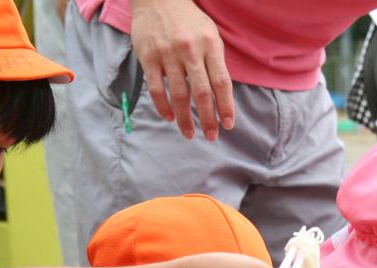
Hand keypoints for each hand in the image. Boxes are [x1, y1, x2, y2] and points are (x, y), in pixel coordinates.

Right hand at [130, 0, 233, 140]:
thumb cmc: (189, 21)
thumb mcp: (210, 35)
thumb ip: (215, 62)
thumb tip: (222, 95)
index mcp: (210, 45)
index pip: (222, 82)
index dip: (226, 106)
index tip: (228, 125)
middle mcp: (190, 50)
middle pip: (202, 92)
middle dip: (208, 118)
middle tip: (211, 137)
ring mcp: (168, 54)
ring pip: (179, 95)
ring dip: (185, 118)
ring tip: (189, 133)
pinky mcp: (148, 57)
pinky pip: (156, 88)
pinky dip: (163, 106)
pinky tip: (169, 117)